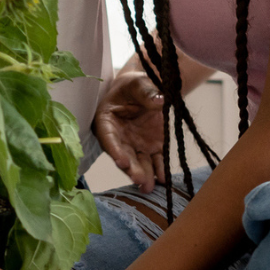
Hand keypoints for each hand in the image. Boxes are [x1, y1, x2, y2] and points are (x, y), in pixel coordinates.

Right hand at [93, 70, 164, 191]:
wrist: (146, 90)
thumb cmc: (134, 85)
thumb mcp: (138, 83)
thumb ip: (146, 91)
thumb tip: (159, 100)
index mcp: (107, 120)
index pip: (107, 136)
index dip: (114, 150)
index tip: (122, 161)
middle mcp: (119, 137)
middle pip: (123, 154)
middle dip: (130, 168)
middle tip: (138, 179)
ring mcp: (136, 145)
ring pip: (139, 162)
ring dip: (143, 174)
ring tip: (148, 187)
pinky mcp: (152, 149)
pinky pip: (156, 162)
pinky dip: (160, 171)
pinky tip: (163, 179)